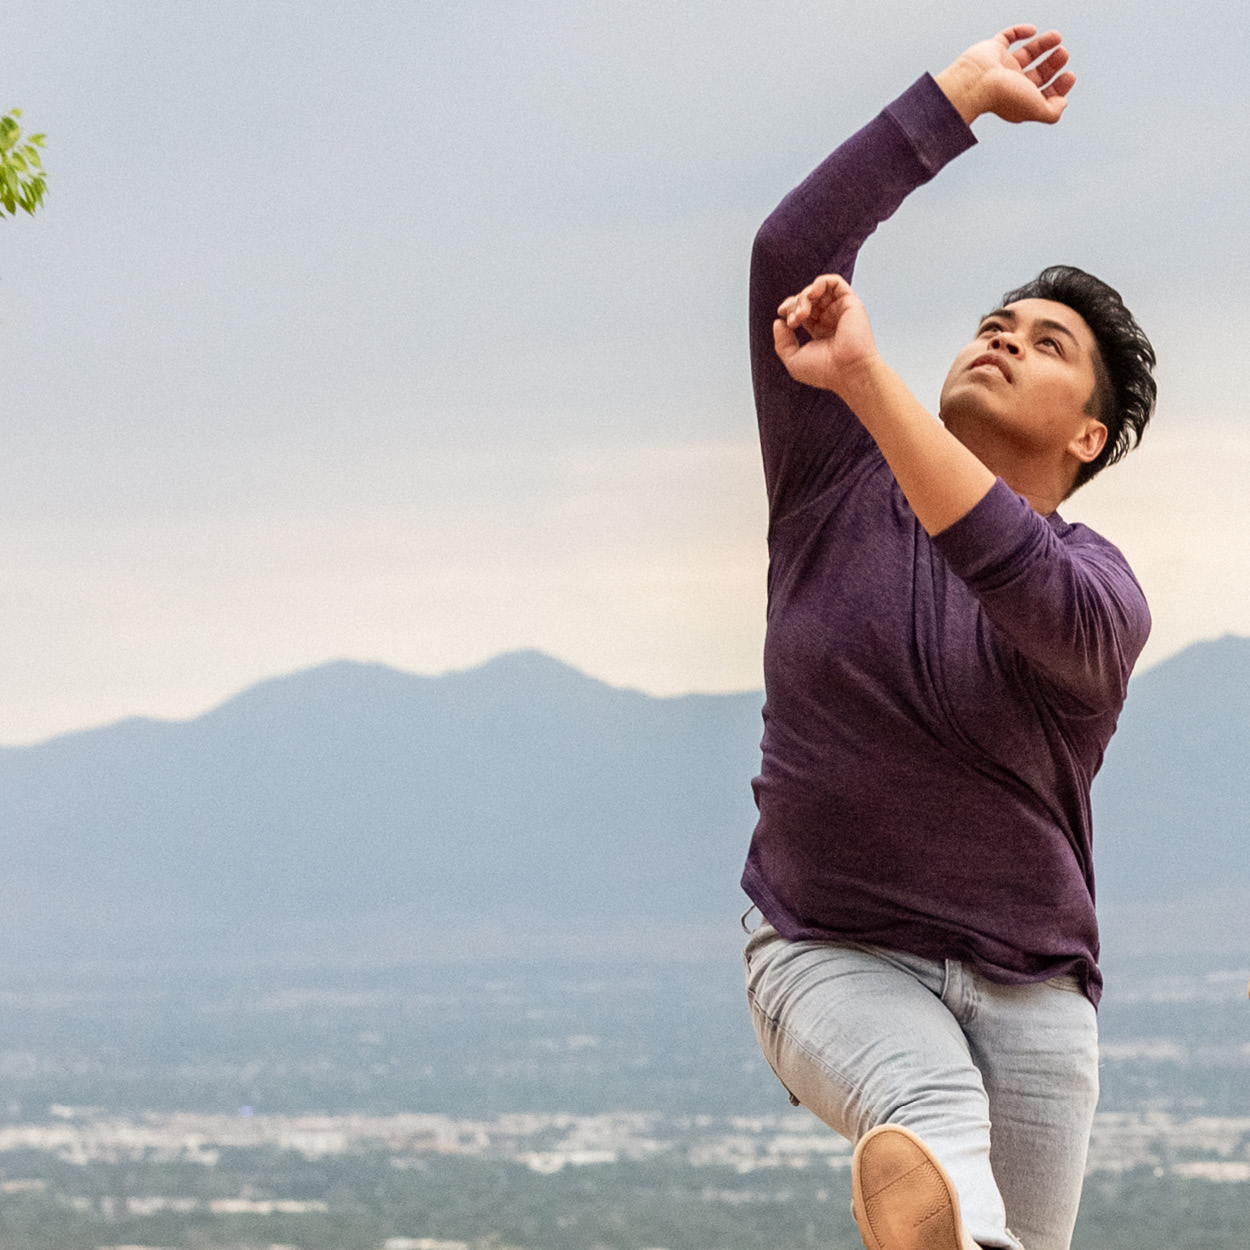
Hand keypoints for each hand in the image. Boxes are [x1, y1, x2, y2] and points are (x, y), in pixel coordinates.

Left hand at [773, 274, 878, 393]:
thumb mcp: (793, 360)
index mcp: (819, 329)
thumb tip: (778, 321)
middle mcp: (830, 318)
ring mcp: (840, 310)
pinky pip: (835, 281)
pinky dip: (820, 282)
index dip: (789, 306)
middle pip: (806, 297)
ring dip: (804, 296)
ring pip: (818, 289)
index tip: (782, 315)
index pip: (801, 308)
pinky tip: (812, 294)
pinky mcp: (850, 303)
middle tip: (794, 321)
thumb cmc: (823, 371)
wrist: (847, 372)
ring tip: (802, 314)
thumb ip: (782, 342)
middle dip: (795, 304)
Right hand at [935, 25, 1074, 125]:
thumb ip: (1052, 112)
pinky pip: (1007, 37)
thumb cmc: (1004, 96)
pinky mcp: (993, 50)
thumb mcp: (1036, 109)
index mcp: (1019, 101)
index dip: (1060, 87)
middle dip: (1053, 64)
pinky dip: (1020, 31)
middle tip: (1064, 54)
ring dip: (1043, 45)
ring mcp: (1001, 67)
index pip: (1043, 94)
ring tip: (1057, 37)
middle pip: (1037, 74)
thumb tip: (1062, 103)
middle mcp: (1010, 85)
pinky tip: (1032, 30)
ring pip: (1025, 54)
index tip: (1070, 75)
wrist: (976, 81)